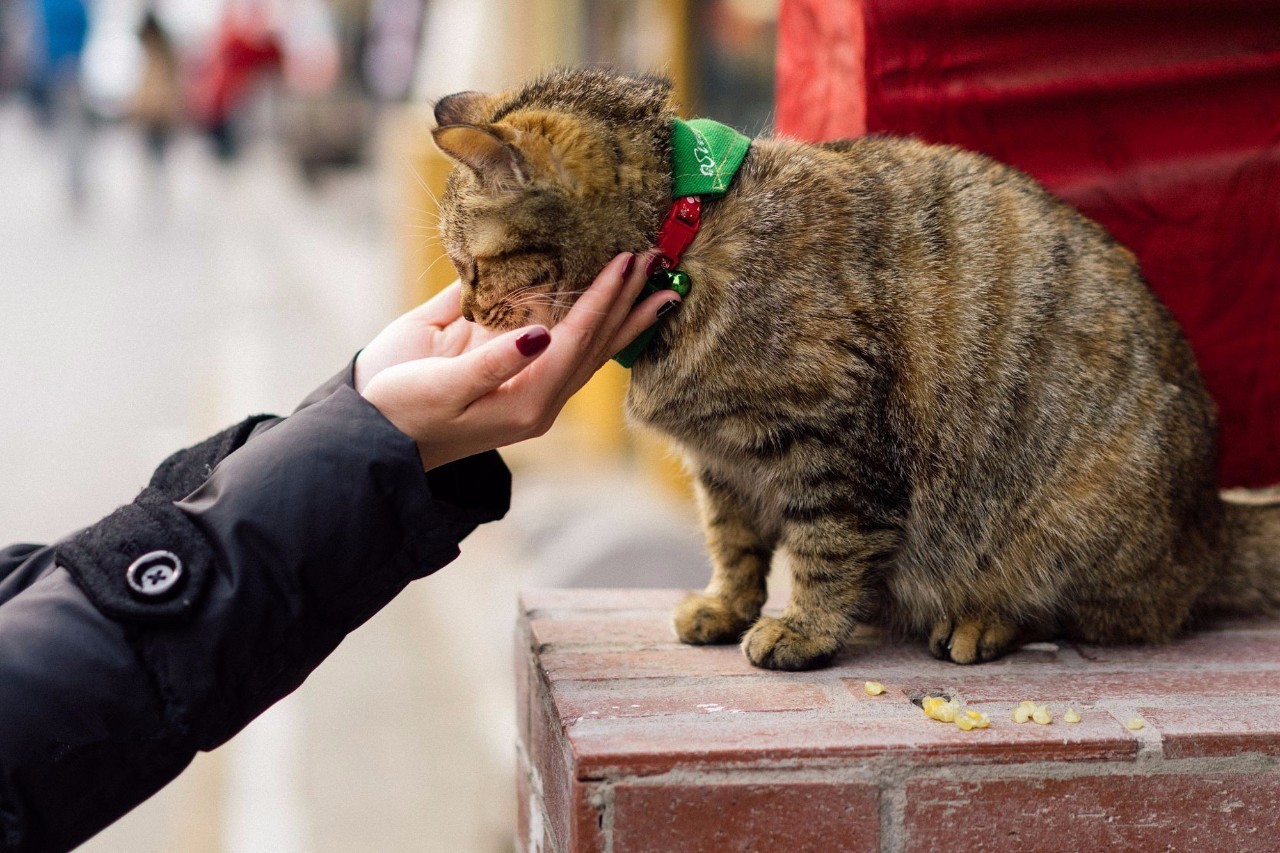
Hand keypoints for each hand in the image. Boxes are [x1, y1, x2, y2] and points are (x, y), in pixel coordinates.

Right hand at [360, 253, 677, 469]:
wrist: (372, 435)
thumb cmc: (402, 412)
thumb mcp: (443, 388)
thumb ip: (493, 362)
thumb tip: (540, 333)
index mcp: (526, 403)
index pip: (577, 342)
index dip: (603, 300)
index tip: (626, 262)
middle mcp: (536, 394)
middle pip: (596, 345)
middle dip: (627, 302)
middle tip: (658, 261)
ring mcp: (524, 381)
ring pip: (586, 346)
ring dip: (620, 312)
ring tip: (654, 283)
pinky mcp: (506, 367)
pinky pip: (557, 340)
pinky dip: (583, 316)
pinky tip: (600, 297)